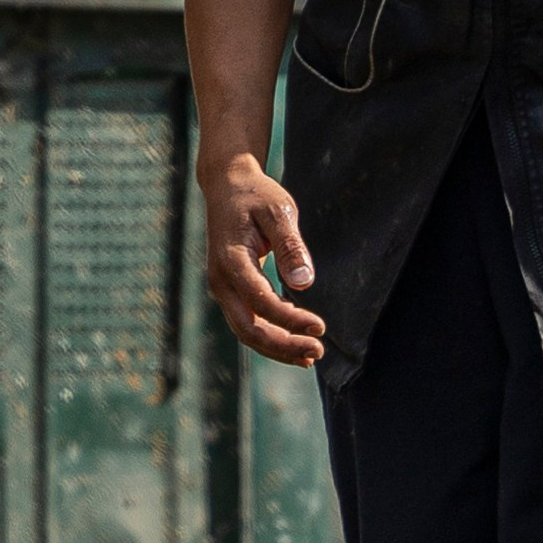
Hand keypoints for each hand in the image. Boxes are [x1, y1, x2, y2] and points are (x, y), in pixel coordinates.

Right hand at [202, 148, 325, 366]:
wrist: (227, 186)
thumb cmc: (257, 195)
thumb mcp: (279, 211)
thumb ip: (290, 246)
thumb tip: (304, 283)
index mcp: (231, 260)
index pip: (260, 301)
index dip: (290, 319)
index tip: (321, 326)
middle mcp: (220, 280)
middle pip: (248, 328)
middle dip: (282, 346)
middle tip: (317, 353)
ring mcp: (223, 288)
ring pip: (246, 331)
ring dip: (277, 347)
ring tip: (310, 357)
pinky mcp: (231, 290)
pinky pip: (248, 321)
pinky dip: (271, 335)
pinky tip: (296, 341)